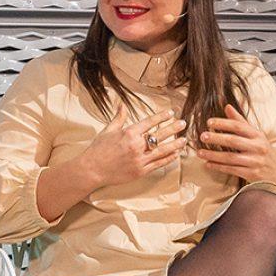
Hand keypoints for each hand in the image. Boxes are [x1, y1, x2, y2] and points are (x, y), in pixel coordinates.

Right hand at [70, 110, 184, 187]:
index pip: (149, 123)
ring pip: (162, 151)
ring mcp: (139, 159)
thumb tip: (122, 104)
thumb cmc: (98, 149)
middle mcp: (136, 146)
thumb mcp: (108, 130)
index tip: (171, 113)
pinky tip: (175, 154)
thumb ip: (119, 117)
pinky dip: (167, 159)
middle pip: (159, 135)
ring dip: (175, 145)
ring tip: (184, 140)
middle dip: (173, 128)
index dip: (161, 117)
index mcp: (129, 133)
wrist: (92, 169)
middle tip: (183, 124)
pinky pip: (158, 164)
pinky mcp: (140, 171)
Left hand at [196, 104, 275, 183]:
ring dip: (214, 155)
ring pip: (231, 157)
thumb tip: (227, 107)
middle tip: (203, 136)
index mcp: (257, 135)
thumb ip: (240, 121)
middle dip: (217, 138)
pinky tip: (208, 164)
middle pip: (234, 141)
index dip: (223, 123)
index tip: (210, 122)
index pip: (239, 126)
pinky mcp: (251, 174)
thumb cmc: (264, 151)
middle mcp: (257, 147)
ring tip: (200, 152)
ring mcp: (254, 161)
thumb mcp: (255, 134)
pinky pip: (232, 170)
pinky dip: (219, 167)